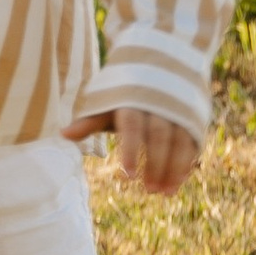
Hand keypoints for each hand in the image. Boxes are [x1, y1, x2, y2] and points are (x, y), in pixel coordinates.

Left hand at [65, 105, 200, 194]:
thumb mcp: (108, 103)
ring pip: (180, 139)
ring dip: (174, 168)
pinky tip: (178, 182)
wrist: (160, 61)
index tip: (128, 175)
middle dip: (156, 163)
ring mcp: (178, 109)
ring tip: (165, 193)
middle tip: (149, 190)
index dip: (131, 149)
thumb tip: (63, 135)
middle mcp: (158, 102)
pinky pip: (192, 140)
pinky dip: (187, 162)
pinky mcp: (191, 117)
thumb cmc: (126, 93)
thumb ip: (90, 121)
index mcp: (133, 98)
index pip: (132, 125)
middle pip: (159, 135)